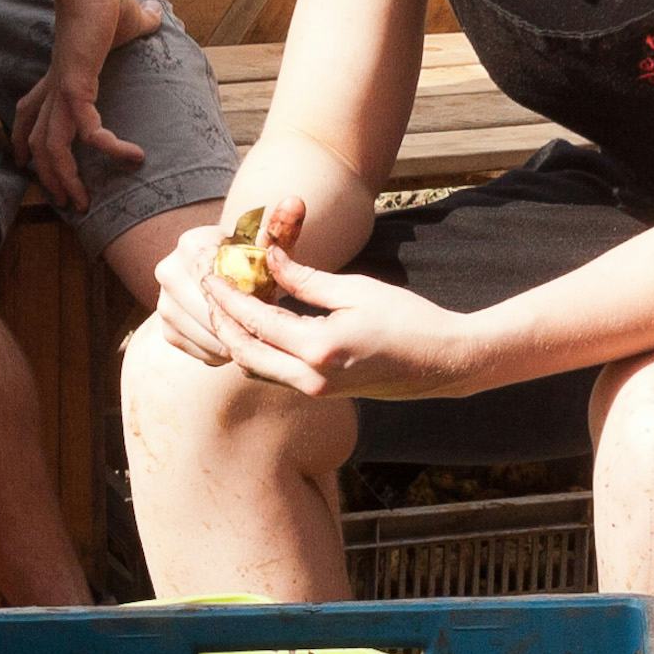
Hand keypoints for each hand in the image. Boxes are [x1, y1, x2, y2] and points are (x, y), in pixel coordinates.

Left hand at [10, 0, 164, 215]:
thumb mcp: (128, 18)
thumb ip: (141, 21)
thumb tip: (154, 12)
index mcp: (59, 75)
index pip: (28, 112)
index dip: (22, 139)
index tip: (23, 162)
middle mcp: (56, 89)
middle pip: (38, 143)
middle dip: (49, 176)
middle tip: (70, 201)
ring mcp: (63, 92)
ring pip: (52, 149)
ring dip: (66, 179)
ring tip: (84, 201)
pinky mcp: (76, 90)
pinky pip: (88, 132)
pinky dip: (108, 147)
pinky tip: (132, 155)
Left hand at [154, 229, 495, 400]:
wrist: (443, 362)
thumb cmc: (408, 320)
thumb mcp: (355, 290)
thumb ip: (306, 279)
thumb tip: (268, 260)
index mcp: (319, 349)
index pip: (255, 321)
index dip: (228, 296)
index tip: (211, 272)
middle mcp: (311, 378)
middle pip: (243, 352)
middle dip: (221, 320)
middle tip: (209, 289)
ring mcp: (315, 391)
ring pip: (255, 368)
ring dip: (236, 338)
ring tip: (225, 303)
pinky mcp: (320, 393)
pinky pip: (274, 374)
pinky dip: (257, 349)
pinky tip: (253, 324)